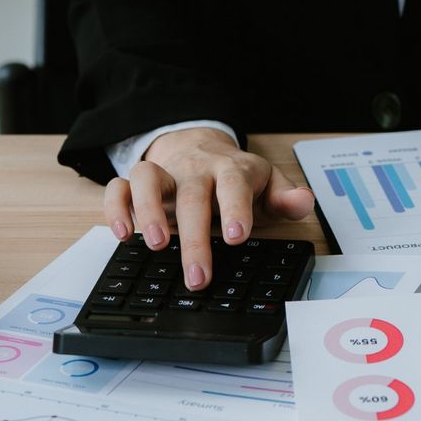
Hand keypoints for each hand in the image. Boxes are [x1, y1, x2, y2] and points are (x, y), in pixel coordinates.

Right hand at [102, 127, 315, 289]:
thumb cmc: (235, 177)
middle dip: (194, 237)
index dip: (234, 208)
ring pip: (148, 178)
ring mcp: (165, 174)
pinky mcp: (138, 183)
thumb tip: (304, 202)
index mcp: (231, 170)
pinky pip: (119, 186)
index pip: (234, 184)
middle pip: (192, 195)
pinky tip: (122, 233)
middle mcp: (196, 170)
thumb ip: (285, 197)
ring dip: (147, 209)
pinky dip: (116, 207)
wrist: (199, 145)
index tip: (236, 236)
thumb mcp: (266, 184)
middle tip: (198, 276)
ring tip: (154, 244)